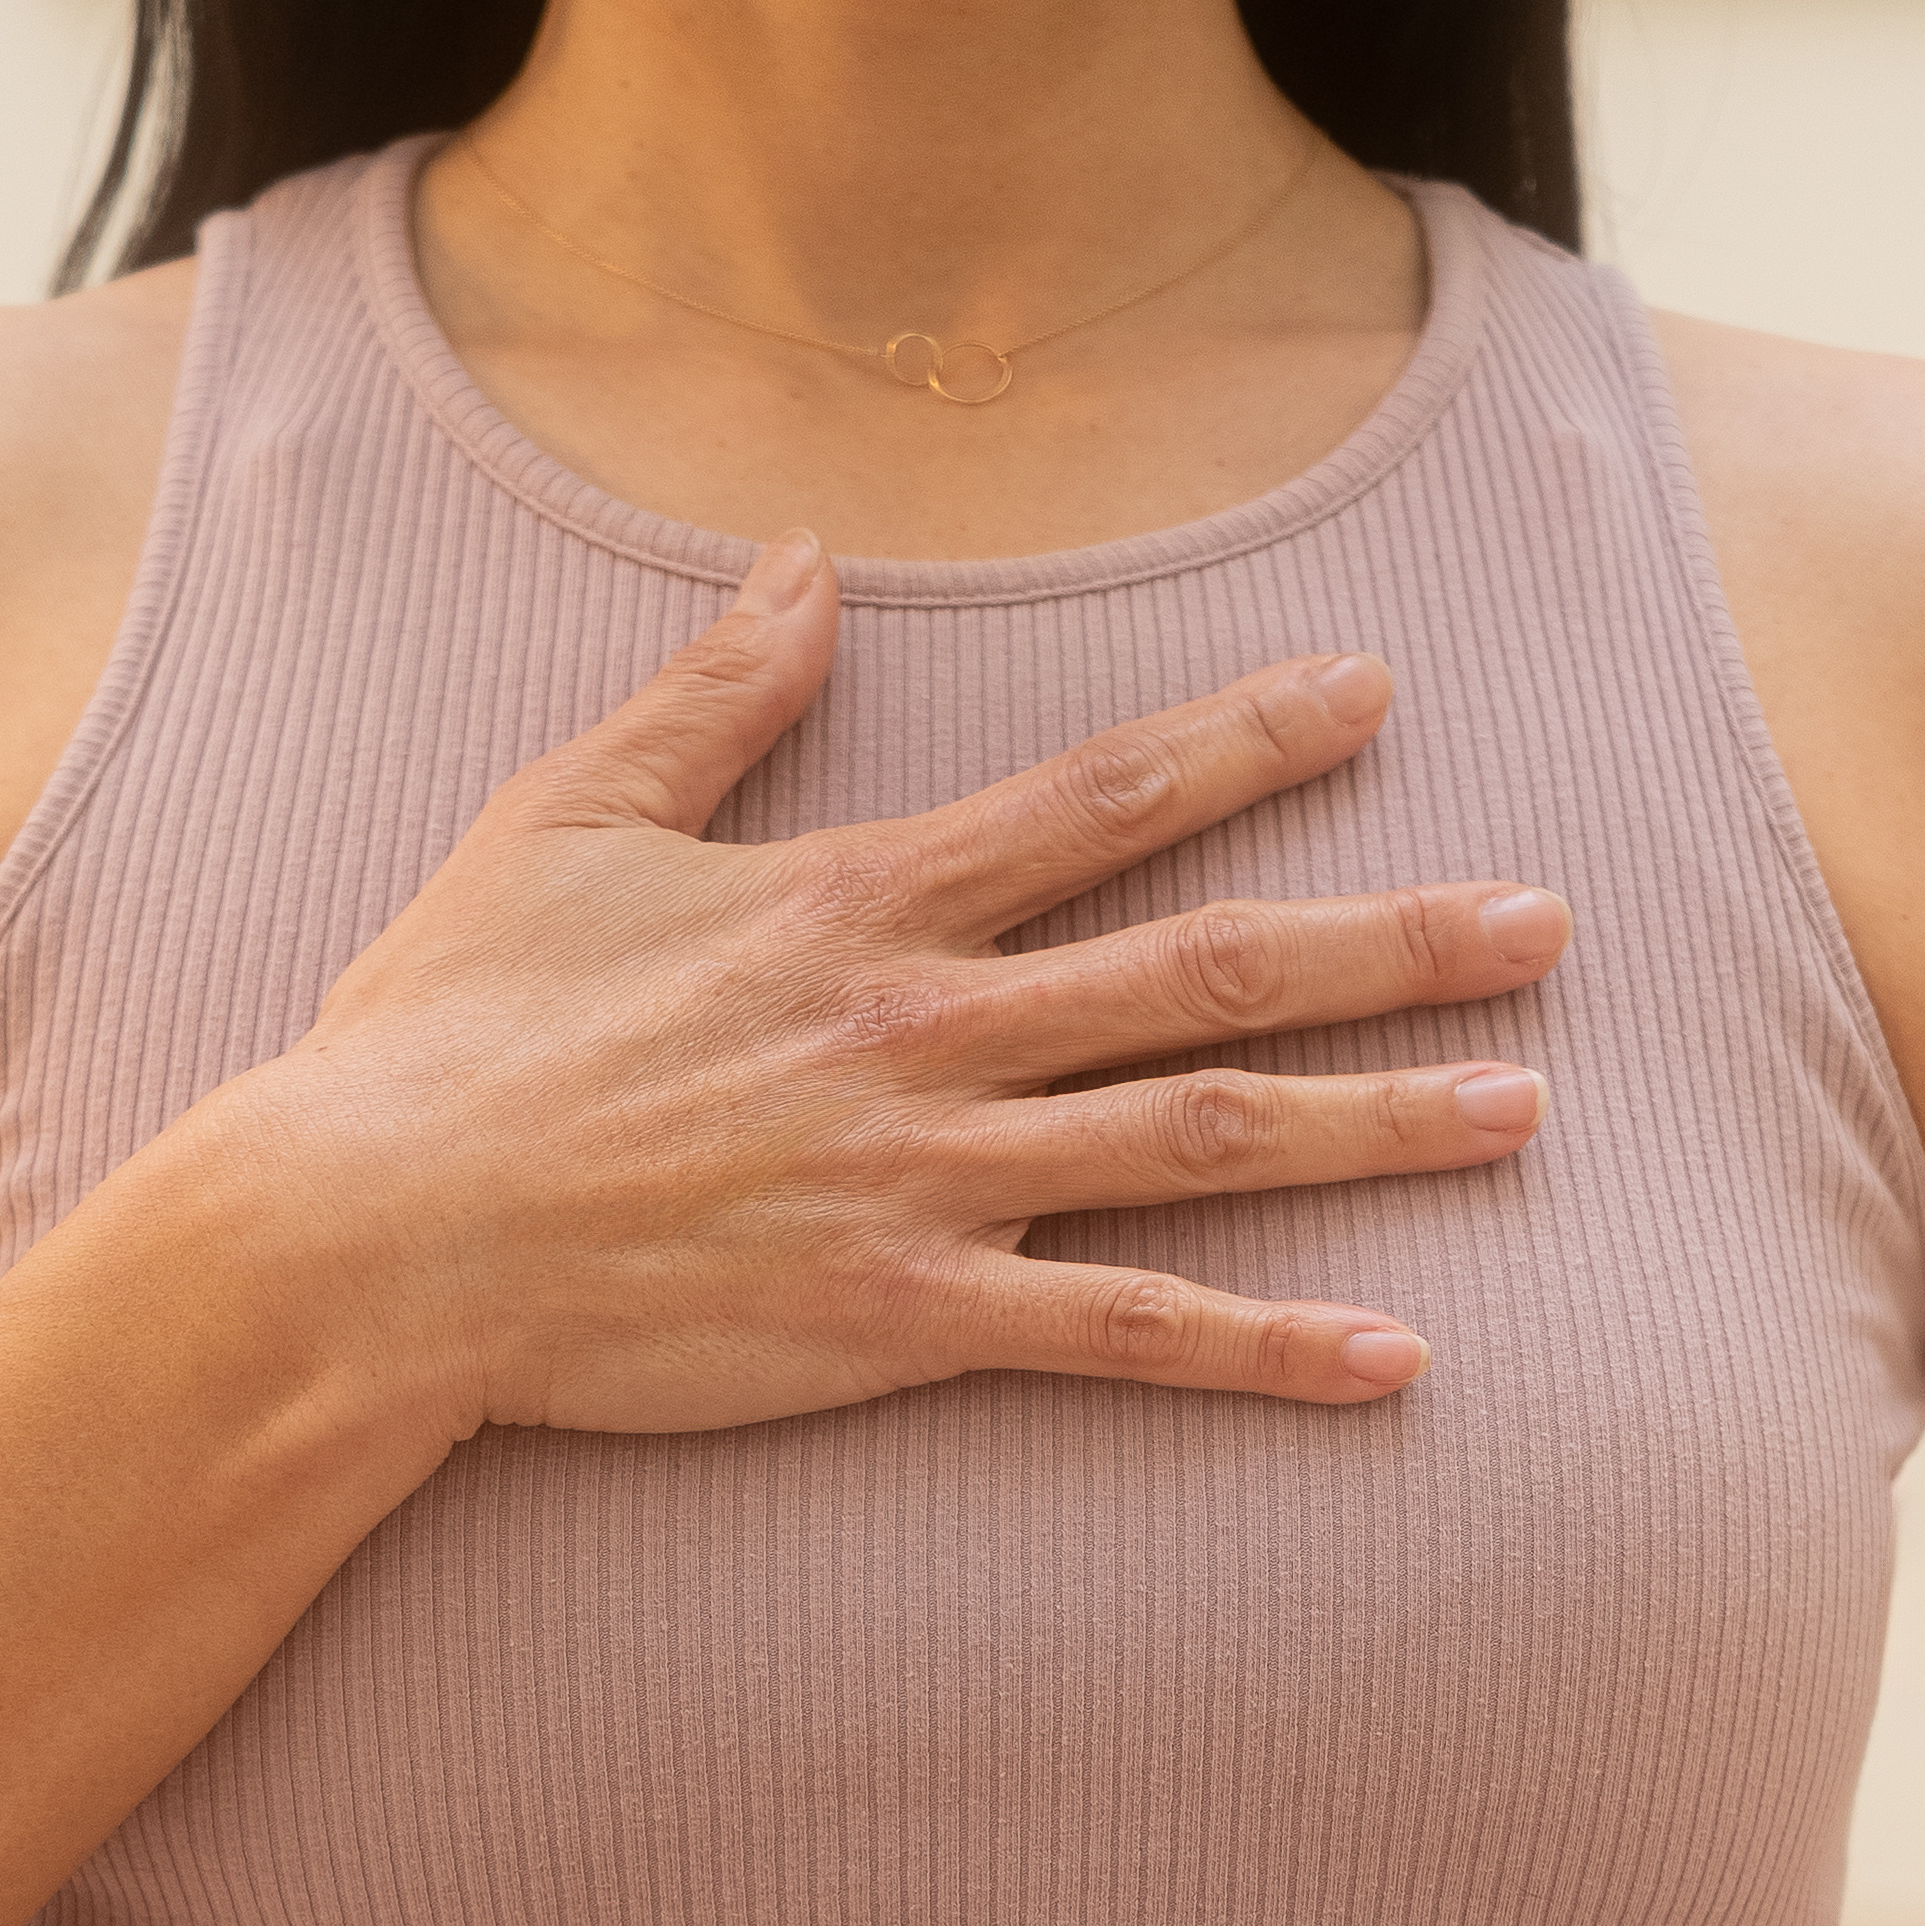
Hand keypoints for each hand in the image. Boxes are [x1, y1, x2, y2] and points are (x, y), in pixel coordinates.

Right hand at [268, 528, 1566, 1444]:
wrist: (372, 1234)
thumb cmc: (448, 1035)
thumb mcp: (563, 821)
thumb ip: (707, 695)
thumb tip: (802, 563)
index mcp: (854, 900)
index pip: (1097, 798)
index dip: (1249, 740)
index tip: (1377, 693)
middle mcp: (922, 1028)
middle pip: (1204, 968)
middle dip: (1392, 939)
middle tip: (1551, 926)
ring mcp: (924, 1177)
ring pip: (1198, 1141)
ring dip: (1374, 1124)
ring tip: (1525, 1112)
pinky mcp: (901, 1318)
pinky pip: (1119, 1335)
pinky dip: (1261, 1349)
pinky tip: (1394, 1362)